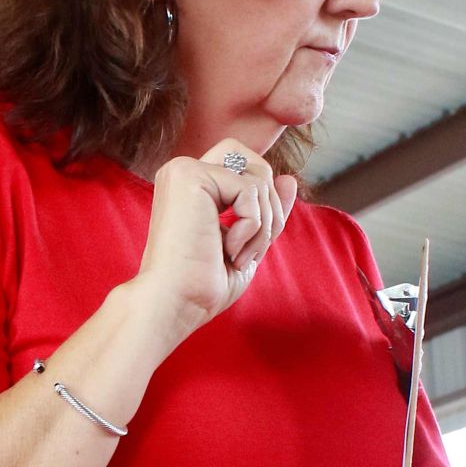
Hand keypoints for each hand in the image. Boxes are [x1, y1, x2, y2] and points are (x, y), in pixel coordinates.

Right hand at [132, 135, 296, 341]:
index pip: (246, 168)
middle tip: (253, 248)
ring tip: (239, 256)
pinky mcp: (191, 176)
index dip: (264, 202)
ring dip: (263, 226)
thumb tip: (289, 179)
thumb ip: (265, 209)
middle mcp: (183, 170)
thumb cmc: (203, 284)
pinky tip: (228, 250)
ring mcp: (185, 170)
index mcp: (192, 185)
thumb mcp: (247, 242)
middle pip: (256, 163)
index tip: (253, 244)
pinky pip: (250, 190)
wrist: (176, 303)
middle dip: (270, 206)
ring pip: (258, 178)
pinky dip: (251, 227)